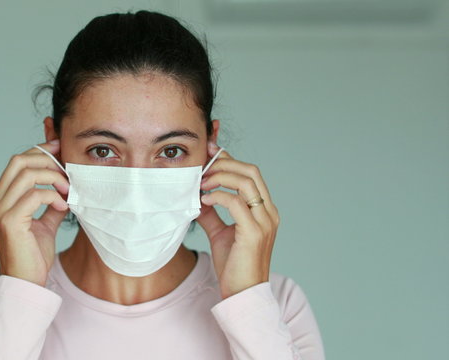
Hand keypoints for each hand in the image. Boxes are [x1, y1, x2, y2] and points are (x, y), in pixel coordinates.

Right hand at [0, 140, 68, 286]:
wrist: (26, 284)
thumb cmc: (33, 256)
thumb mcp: (44, 224)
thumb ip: (50, 204)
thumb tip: (65, 187)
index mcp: (0, 199)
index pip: (17, 162)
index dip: (39, 152)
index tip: (60, 150)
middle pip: (19, 161)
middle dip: (47, 160)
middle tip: (67, 171)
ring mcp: (0, 211)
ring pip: (27, 174)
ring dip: (53, 178)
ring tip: (68, 190)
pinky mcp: (10, 222)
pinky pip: (35, 195)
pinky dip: (53, 196)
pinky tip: (64, 207)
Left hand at [195, 142, 279, 298]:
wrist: (242, 294)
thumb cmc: (234, 266)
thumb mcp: (220, 234)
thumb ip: (212, 215)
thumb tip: (197, 198)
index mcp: (264, 211)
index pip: (251, 174)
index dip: (230, 160)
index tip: (209, 153)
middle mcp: (269, 213)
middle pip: (251, 171)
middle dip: (225, 163)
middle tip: (202, 168)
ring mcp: (264, 222)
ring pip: (246, 182)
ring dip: (220, 177)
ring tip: (202, 183)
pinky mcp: (254, 233)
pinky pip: (237, 203)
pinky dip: (219, 196)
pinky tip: (205, 201)